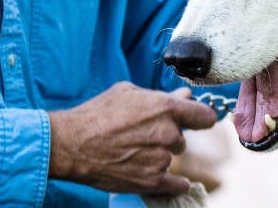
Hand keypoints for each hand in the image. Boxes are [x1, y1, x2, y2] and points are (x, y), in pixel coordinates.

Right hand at [48, 82, 216, 195]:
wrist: (73, 144)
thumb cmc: (97, 114)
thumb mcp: (128, 93)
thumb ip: (161, 96)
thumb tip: (185, 95)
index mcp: (165, 108)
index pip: (204, 116)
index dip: (201, 117)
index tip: (198, 120)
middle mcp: (167, 133)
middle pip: (182, 138)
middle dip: (168, 136)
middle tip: (144, 135)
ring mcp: (161, 159)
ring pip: (172, 157)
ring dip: (160, 155)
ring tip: (134, 150)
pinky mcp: (152, 182)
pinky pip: (176, 185)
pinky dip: (174, 183)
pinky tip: (165, 177)